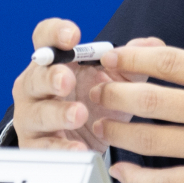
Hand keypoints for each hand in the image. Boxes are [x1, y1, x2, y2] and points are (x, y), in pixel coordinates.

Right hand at [11, 18, 164, 151]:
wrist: (86, 140)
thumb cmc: (97, 100)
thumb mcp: (117, 79)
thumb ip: (132, 61)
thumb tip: (152, 45)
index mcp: (54, 61)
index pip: (45, 38)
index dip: (55, 33)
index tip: (73, 36)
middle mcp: (36, 85)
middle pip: (36, 76)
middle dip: (51, 77)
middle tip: (68, 80)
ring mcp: (32, 116)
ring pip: (38, 113)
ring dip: (58, 114)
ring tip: (79, 115)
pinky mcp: (35, 146)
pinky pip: (44, 148)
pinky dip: (62, 149)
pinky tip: (78, 149)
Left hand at [89, 0, 183, 182]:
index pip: (170, 62)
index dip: (133, 56)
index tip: (112, 56)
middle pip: (153, 99)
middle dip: (115, 93)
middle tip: (95, 89)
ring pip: (154, 139)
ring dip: (119, 131)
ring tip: (100, 123)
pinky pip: (170, 181)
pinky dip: (140, 178)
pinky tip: (121, 168)